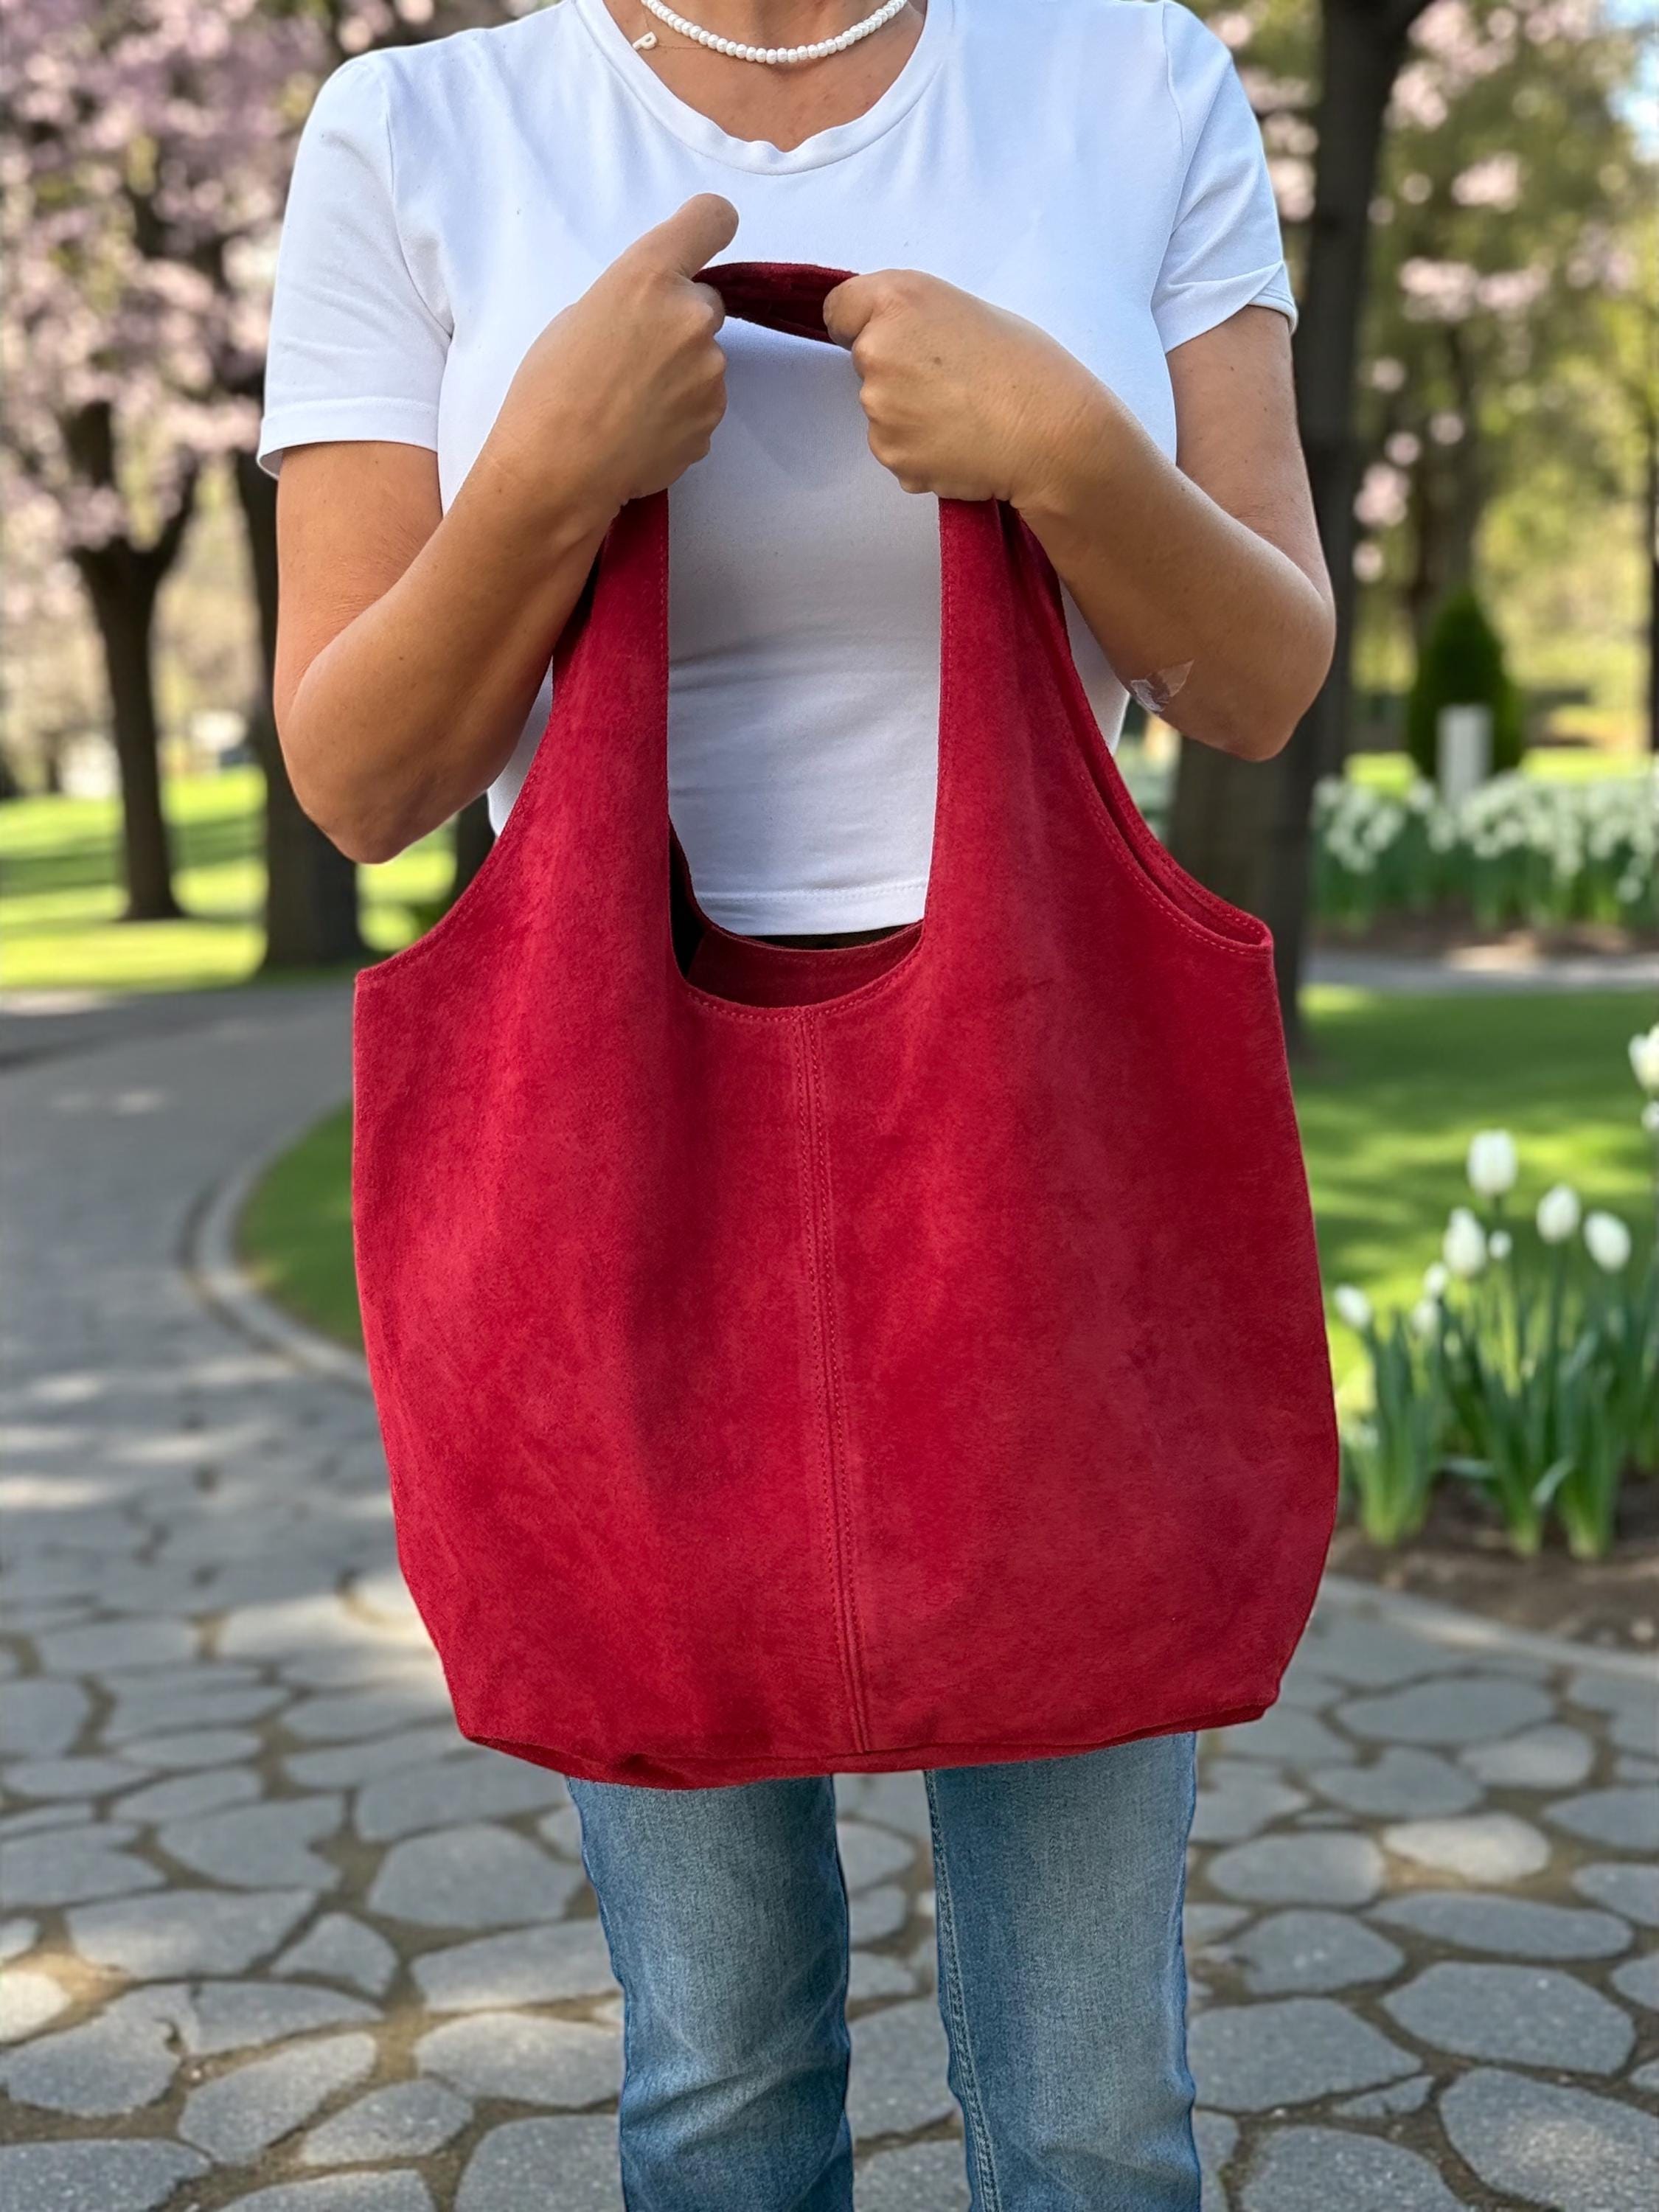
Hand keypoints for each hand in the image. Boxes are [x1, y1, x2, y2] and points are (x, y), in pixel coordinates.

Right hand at [485, 194, 739, 534]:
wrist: (557, 471)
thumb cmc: (548, 389)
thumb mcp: (580, 316)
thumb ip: (631, 302)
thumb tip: (653, 317)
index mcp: (650, 276)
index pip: (712, 219)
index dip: (708, 230)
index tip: (699, 245)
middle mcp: (692, 316)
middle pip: (706, 303)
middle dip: (680, 323)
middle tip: (636, 356)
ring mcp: (710, 372)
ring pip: (705, 360)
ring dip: (680, 373)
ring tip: (631, 403)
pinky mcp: (712, 420)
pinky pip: (702, 405)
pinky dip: (680, 414)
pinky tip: (641, 431)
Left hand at [822, 270, 1113, 507]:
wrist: (1051, 435)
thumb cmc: (1028, 366)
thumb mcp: (969, 312)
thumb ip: (920, 323)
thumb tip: (904, 345)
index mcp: (898, 300)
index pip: (839, 310)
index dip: (859, 324)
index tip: (883, 336)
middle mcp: (876, 350)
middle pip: (865, 362)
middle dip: (896, 371)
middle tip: (950, 383)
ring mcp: (878, 408)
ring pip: (881, 411)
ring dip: (909, 416)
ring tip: (963, 418)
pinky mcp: (890, 455)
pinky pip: (897, 450)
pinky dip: (921, 451)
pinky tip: (961, 446)